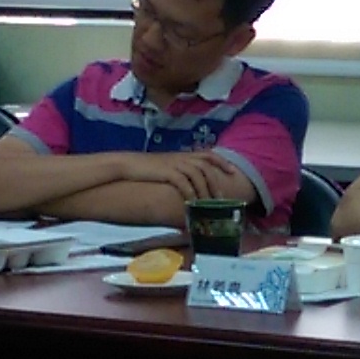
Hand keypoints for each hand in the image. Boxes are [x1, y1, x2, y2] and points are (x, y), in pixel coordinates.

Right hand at [122, 151, 239, 200]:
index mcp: (183, 155)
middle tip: (222, 198)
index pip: (208, 154)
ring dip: (206, 190)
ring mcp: (174, 164)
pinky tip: (193, 204)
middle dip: (217, 182)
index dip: (222, 162)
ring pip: (198, 175)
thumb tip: (189, 186)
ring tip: (210, 204)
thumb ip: (178, 172)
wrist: (126, 165)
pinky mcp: (167, 172)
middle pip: (206, 166)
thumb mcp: (165, 167)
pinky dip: (191, 194)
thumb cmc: (145, 169)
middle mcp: (181, 157)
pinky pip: (184, 183)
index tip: (232, 171)